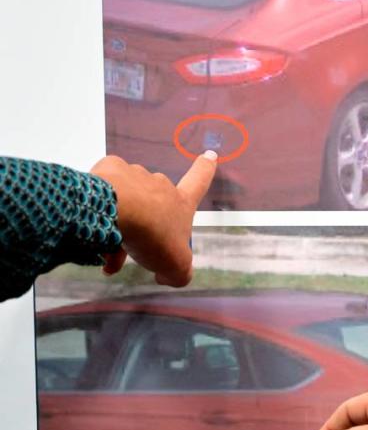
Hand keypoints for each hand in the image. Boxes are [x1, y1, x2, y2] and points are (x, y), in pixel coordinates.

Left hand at [91, 151, 216, 286]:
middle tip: (133, 244)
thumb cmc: (153, 235)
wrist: (116, 211)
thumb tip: (166, 276)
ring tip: (107, 242)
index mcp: (180, 203)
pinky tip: (96, 224)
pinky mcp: (107, 172)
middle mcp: (160, 185)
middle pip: (156, 201)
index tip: (210, 154)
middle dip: (146, 221)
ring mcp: (133, 176)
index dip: (206, 169)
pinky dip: (102, 205)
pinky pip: (105, 188)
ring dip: (121, 219)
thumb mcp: (176, 265)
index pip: (199, 181)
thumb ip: (178, 273)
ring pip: (128, 199)